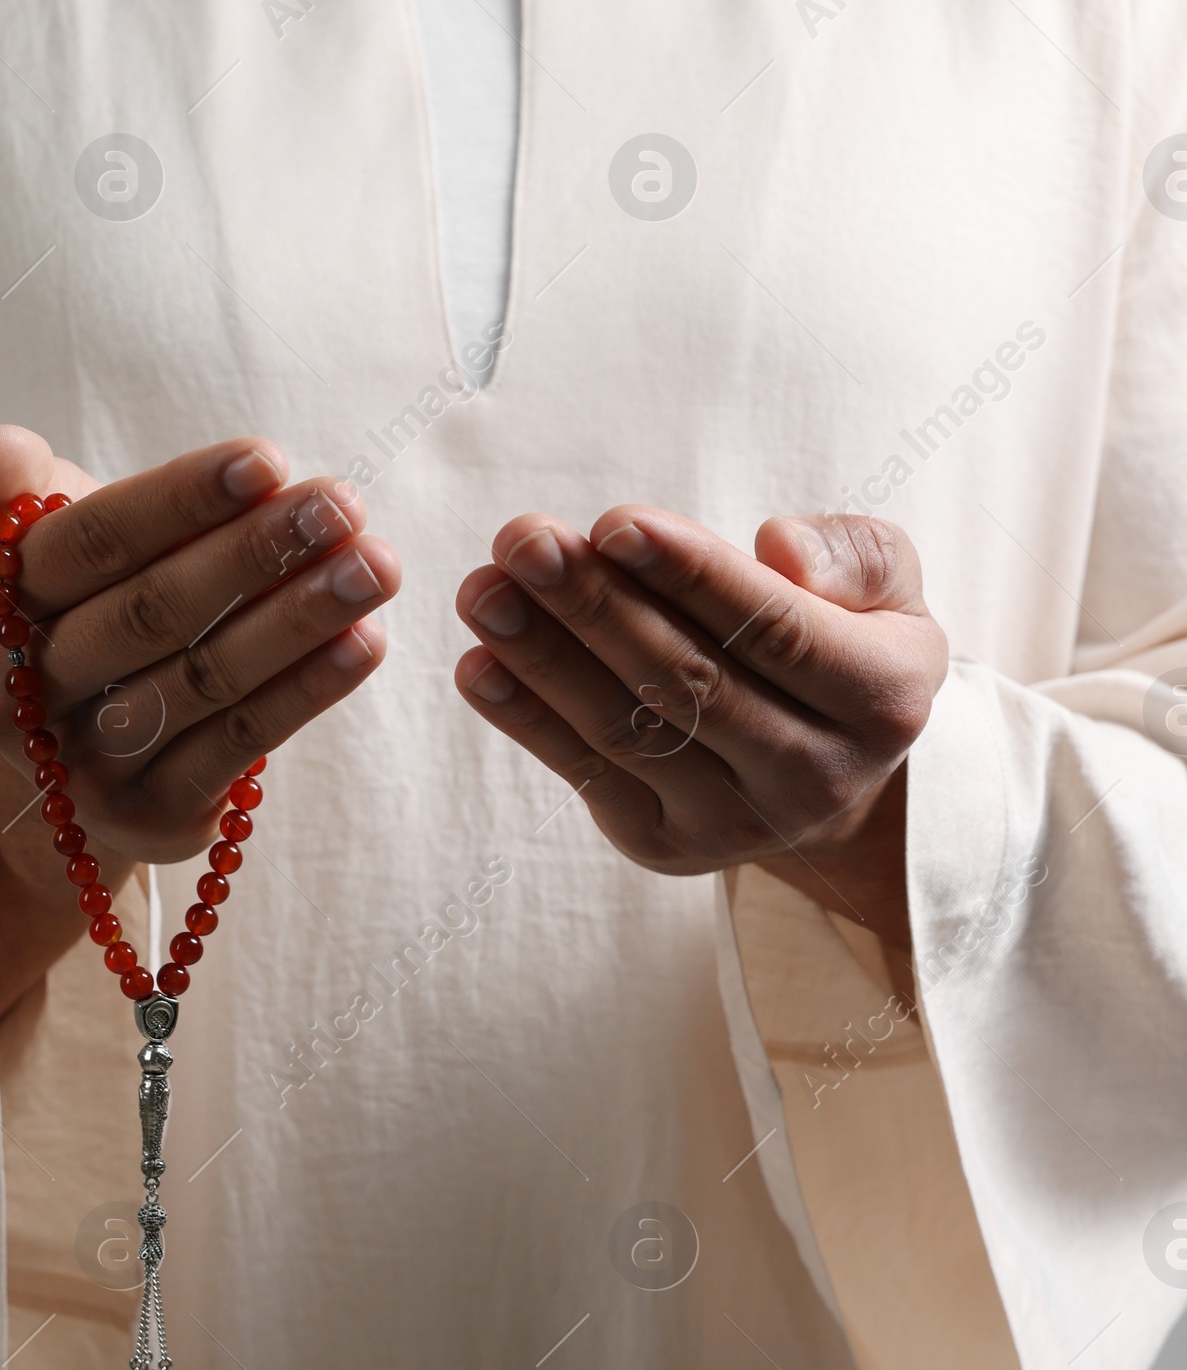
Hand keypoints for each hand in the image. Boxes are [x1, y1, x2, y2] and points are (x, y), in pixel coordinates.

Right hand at [0, 425, 397, 1011]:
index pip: (91, 541)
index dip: (181, 499)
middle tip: (343, 505)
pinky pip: (237, 744)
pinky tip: (365, 643)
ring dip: (298, 620)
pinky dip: (306, 691)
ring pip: (203, 679)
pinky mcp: (148, 814)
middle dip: (255, 552)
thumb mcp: (41, 547)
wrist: (61, 764)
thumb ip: (23, 490)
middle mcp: (18, 692)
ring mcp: (82, 763)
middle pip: (150, 611)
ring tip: (375, 567)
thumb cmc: (73, 614)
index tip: (269, 459)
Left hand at [453, 506, 947, 959]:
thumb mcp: (889, 589)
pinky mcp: (665, 846)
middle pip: (689, 682)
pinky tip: (480, 666)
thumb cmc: (845, 646)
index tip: (615, 523)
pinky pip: (588, 775)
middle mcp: (815, 777)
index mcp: (882, 701)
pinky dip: (528, 721)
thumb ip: (855, 556)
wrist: (830, 778)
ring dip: (544, 658)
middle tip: (524, 541)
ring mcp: (735, 824)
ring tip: (486, 591)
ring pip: (629, 731)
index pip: (775, 632)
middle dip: (595, 607)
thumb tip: (779, 550)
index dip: (692, 577)